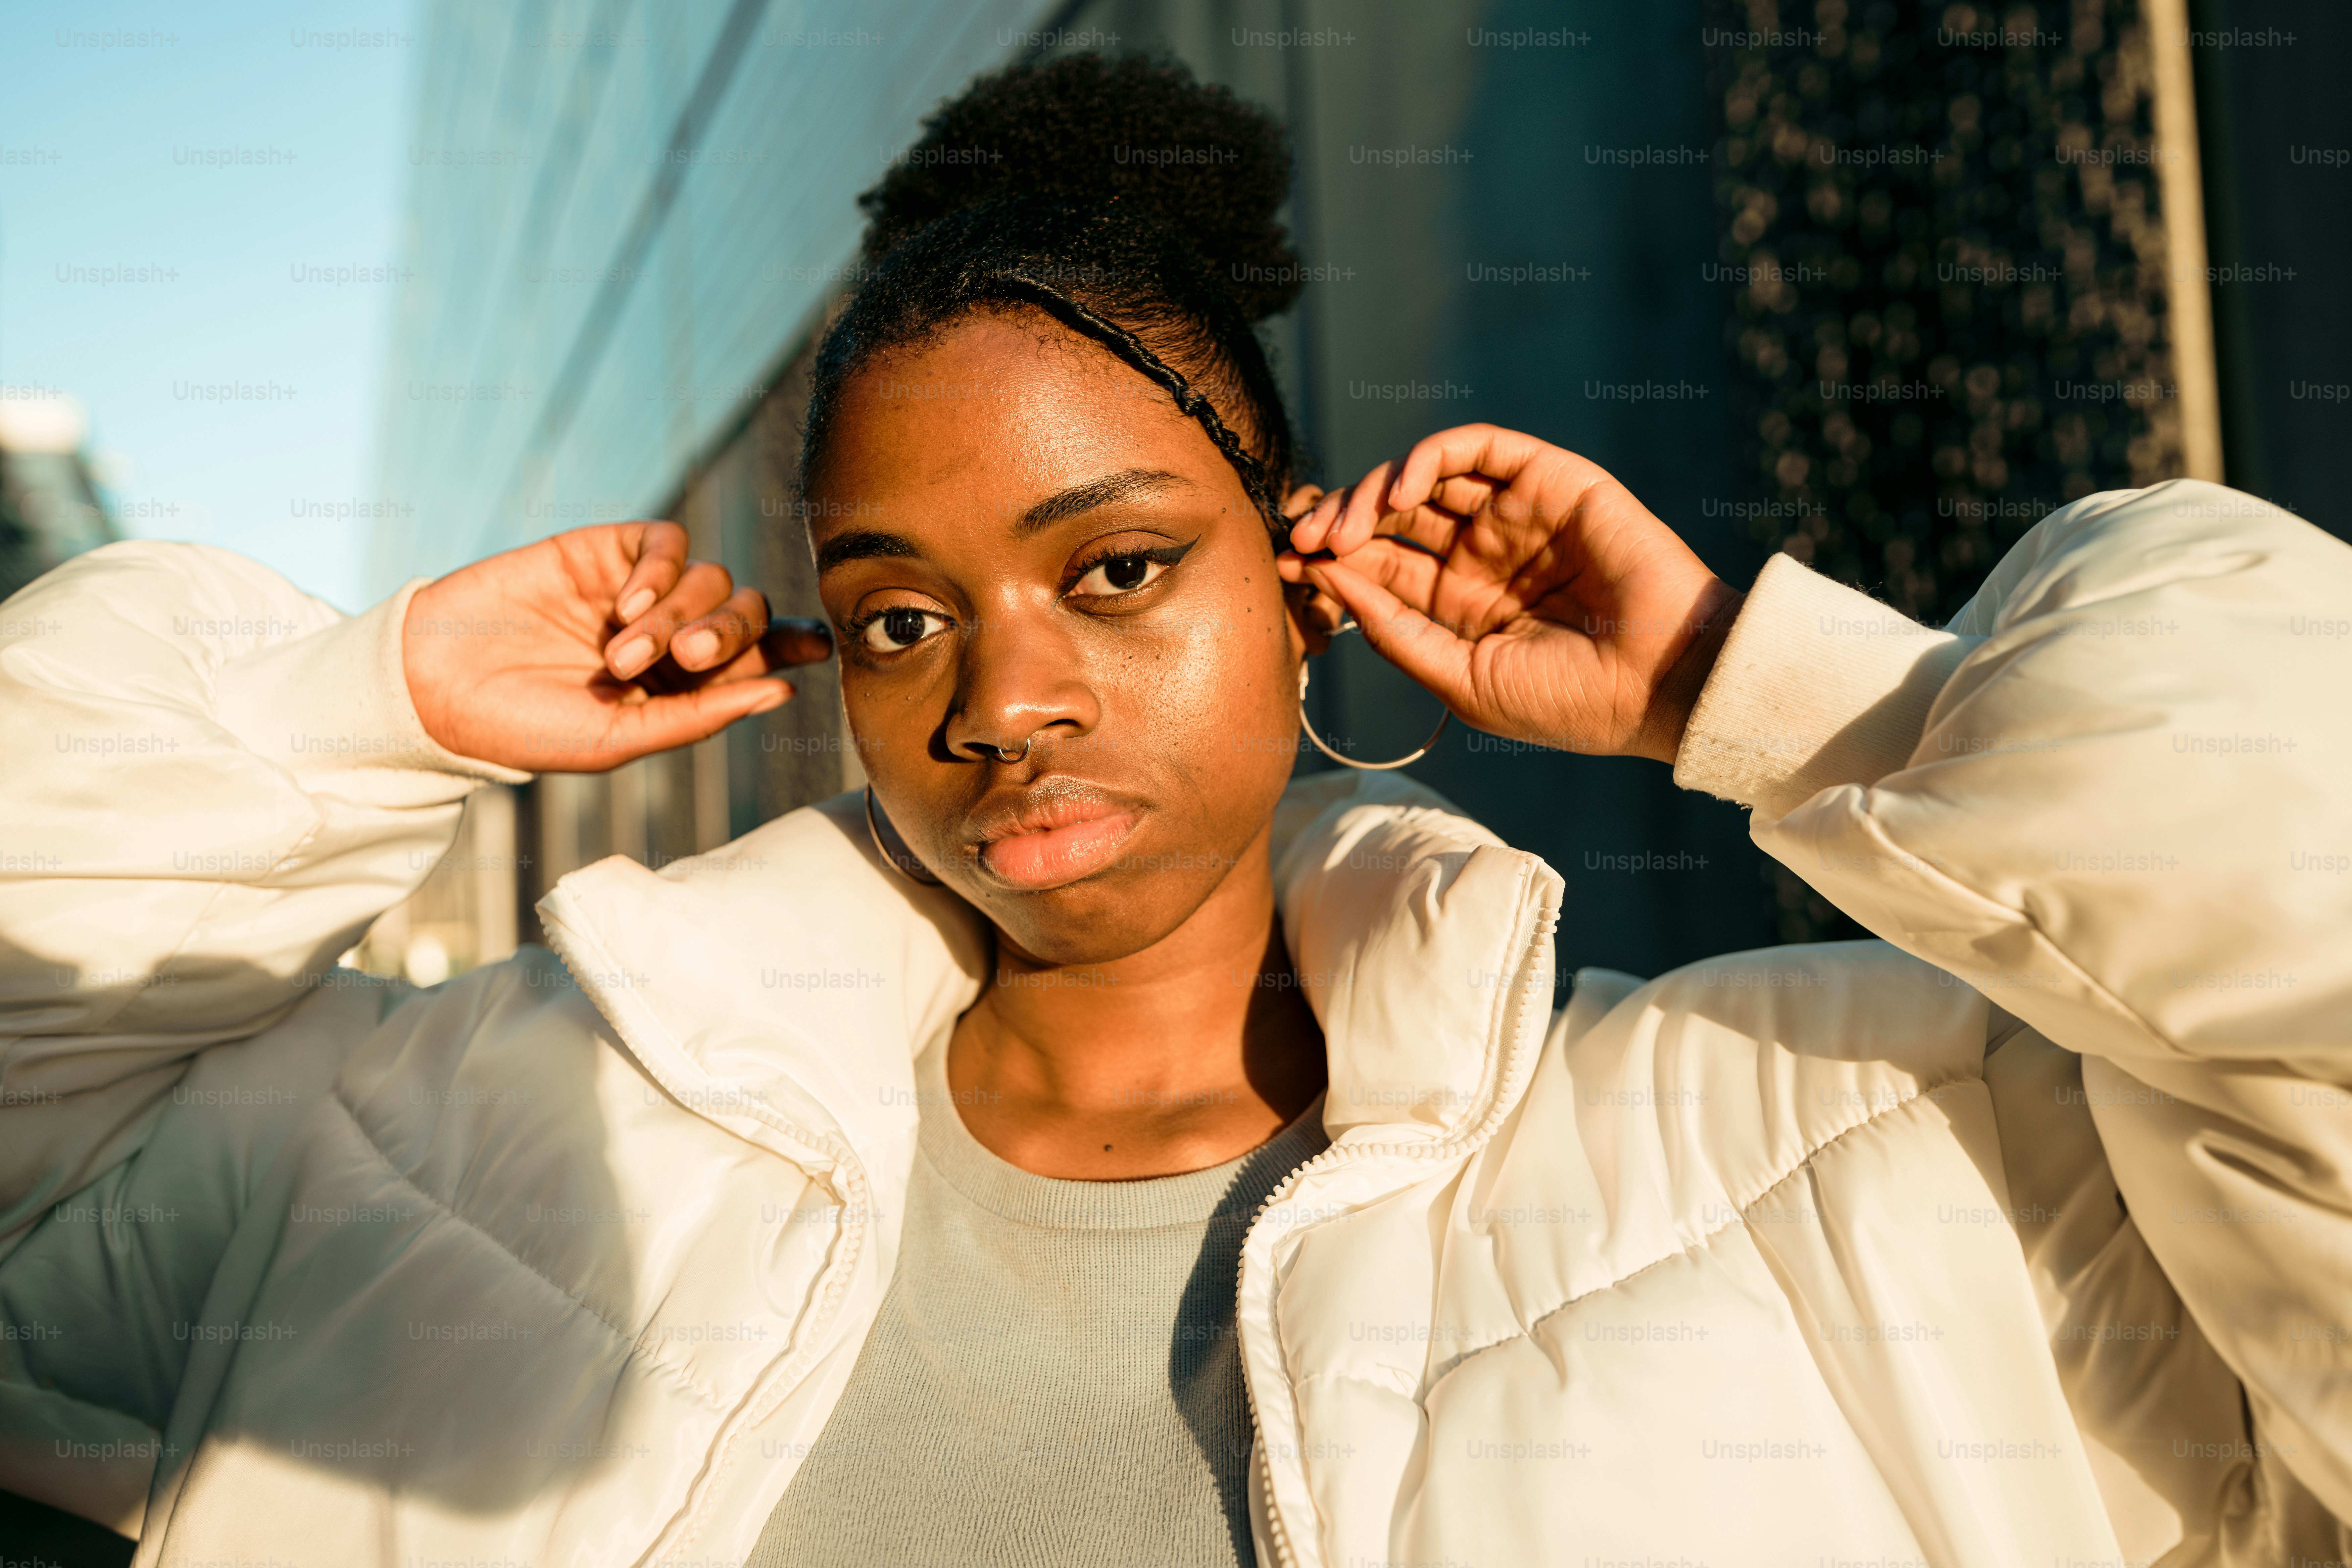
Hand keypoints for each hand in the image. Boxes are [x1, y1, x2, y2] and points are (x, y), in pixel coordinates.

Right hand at [402, 521, 833, 772]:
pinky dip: (659, 571)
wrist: (439, 686)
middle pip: (745, 613)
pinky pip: (666, 542)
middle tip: (687, 661)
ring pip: (710, 578)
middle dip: (730, 635)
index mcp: (683, 685)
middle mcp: (672, 634)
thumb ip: (701, 716)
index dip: (794, 645)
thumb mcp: (619, 740)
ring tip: (621, 653)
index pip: (760, 656)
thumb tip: (782, 691)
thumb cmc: (526, 727)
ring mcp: (640, 590)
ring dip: (679, 616)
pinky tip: (624, 606)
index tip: (819, 646)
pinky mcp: (605, 551)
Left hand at [1279, 425, 1741, 762]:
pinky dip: (1429, 459)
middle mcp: (1484, 556)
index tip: (1284, 564)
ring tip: (1342, 525)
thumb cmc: (1569, 701)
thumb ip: (1394, 628)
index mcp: (1461, 607)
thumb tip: (1328, 579)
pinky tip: (1400, 492)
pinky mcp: (1547, 480)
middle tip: (1302, 537)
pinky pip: (1475, 447)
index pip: (1380, 568)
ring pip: (1424, 478)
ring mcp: (1515, 515)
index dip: (1329, 562)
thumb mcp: (1459, 678)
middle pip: (1392, 518)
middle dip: (1339, 521)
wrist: (1660, 685)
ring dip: (1373, 491)